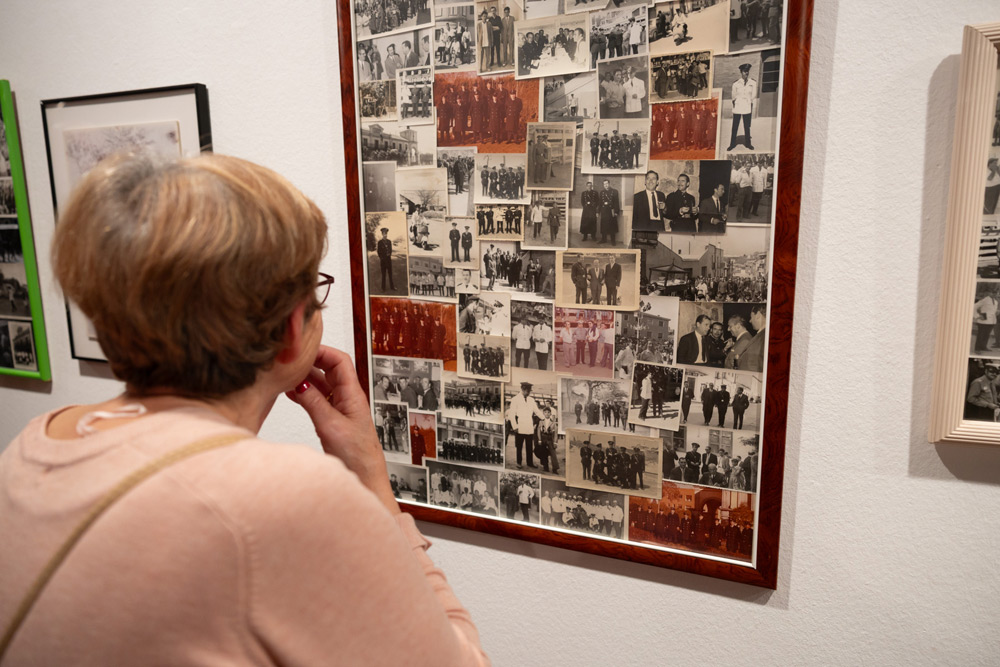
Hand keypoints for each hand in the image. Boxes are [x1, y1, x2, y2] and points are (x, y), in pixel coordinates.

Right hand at [286, 345, 400, 514]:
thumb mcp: (331, 427)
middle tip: (288, 360)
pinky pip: (318, 398)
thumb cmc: (357, 457)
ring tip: (285, 375)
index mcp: (353, 394)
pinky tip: (291, 392)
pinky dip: (304, 392)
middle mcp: (348, 398)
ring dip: (305, 377)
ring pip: (321, 383)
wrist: (365, 480)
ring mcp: (340, 408)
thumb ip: (314, 402)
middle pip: (329, 368)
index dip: (321, 351)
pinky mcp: (333, 419)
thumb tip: (298, 381)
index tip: (301, 349)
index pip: (339, 360)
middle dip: (310, 361)